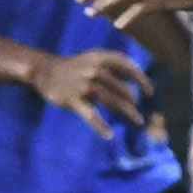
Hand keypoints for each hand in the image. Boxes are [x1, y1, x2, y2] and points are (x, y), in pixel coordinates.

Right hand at [25, 44, 152, 133]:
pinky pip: (90, 115)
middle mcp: (94, 70)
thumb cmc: (73, 67)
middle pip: (121, 87)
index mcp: (100, 58)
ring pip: (111, 100)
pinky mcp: (73, 99)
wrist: (43, 70)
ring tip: (137, 121)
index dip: (140, 78)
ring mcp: (83, 85)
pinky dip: (99, 125)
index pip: (126, 66)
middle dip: (133, 101)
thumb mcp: (93, 59)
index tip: (149, 92)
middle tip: (139, 112)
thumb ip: (112, 67)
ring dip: (127, 112)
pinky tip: (109, 134)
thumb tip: (135, 82)